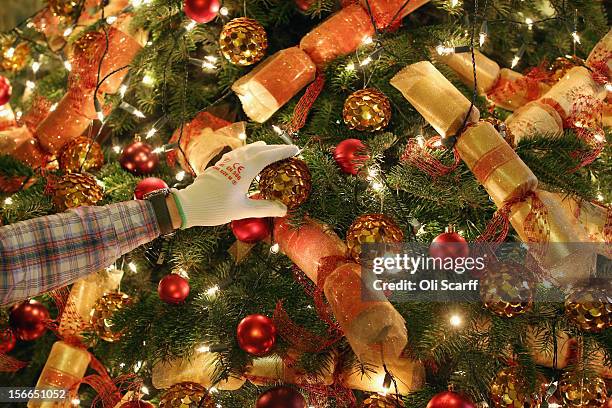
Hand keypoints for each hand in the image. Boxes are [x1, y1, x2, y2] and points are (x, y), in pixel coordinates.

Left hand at [172, 142, 299, 227]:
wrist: (188, 205)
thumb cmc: (216, 208)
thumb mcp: (243, 210)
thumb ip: (265, 208)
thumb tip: (284, 209)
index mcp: (244, 171)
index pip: (267, 156)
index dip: (282, 152)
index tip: (296, 150)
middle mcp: (236, 163)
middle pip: (258, 150)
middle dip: (274, 149)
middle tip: (287, 149)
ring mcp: (226, 163)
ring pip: (246, 150)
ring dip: (259, 148)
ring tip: (267, 147)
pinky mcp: (218, 167)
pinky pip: (236, 154)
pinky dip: (246, 152)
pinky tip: (244, 155)